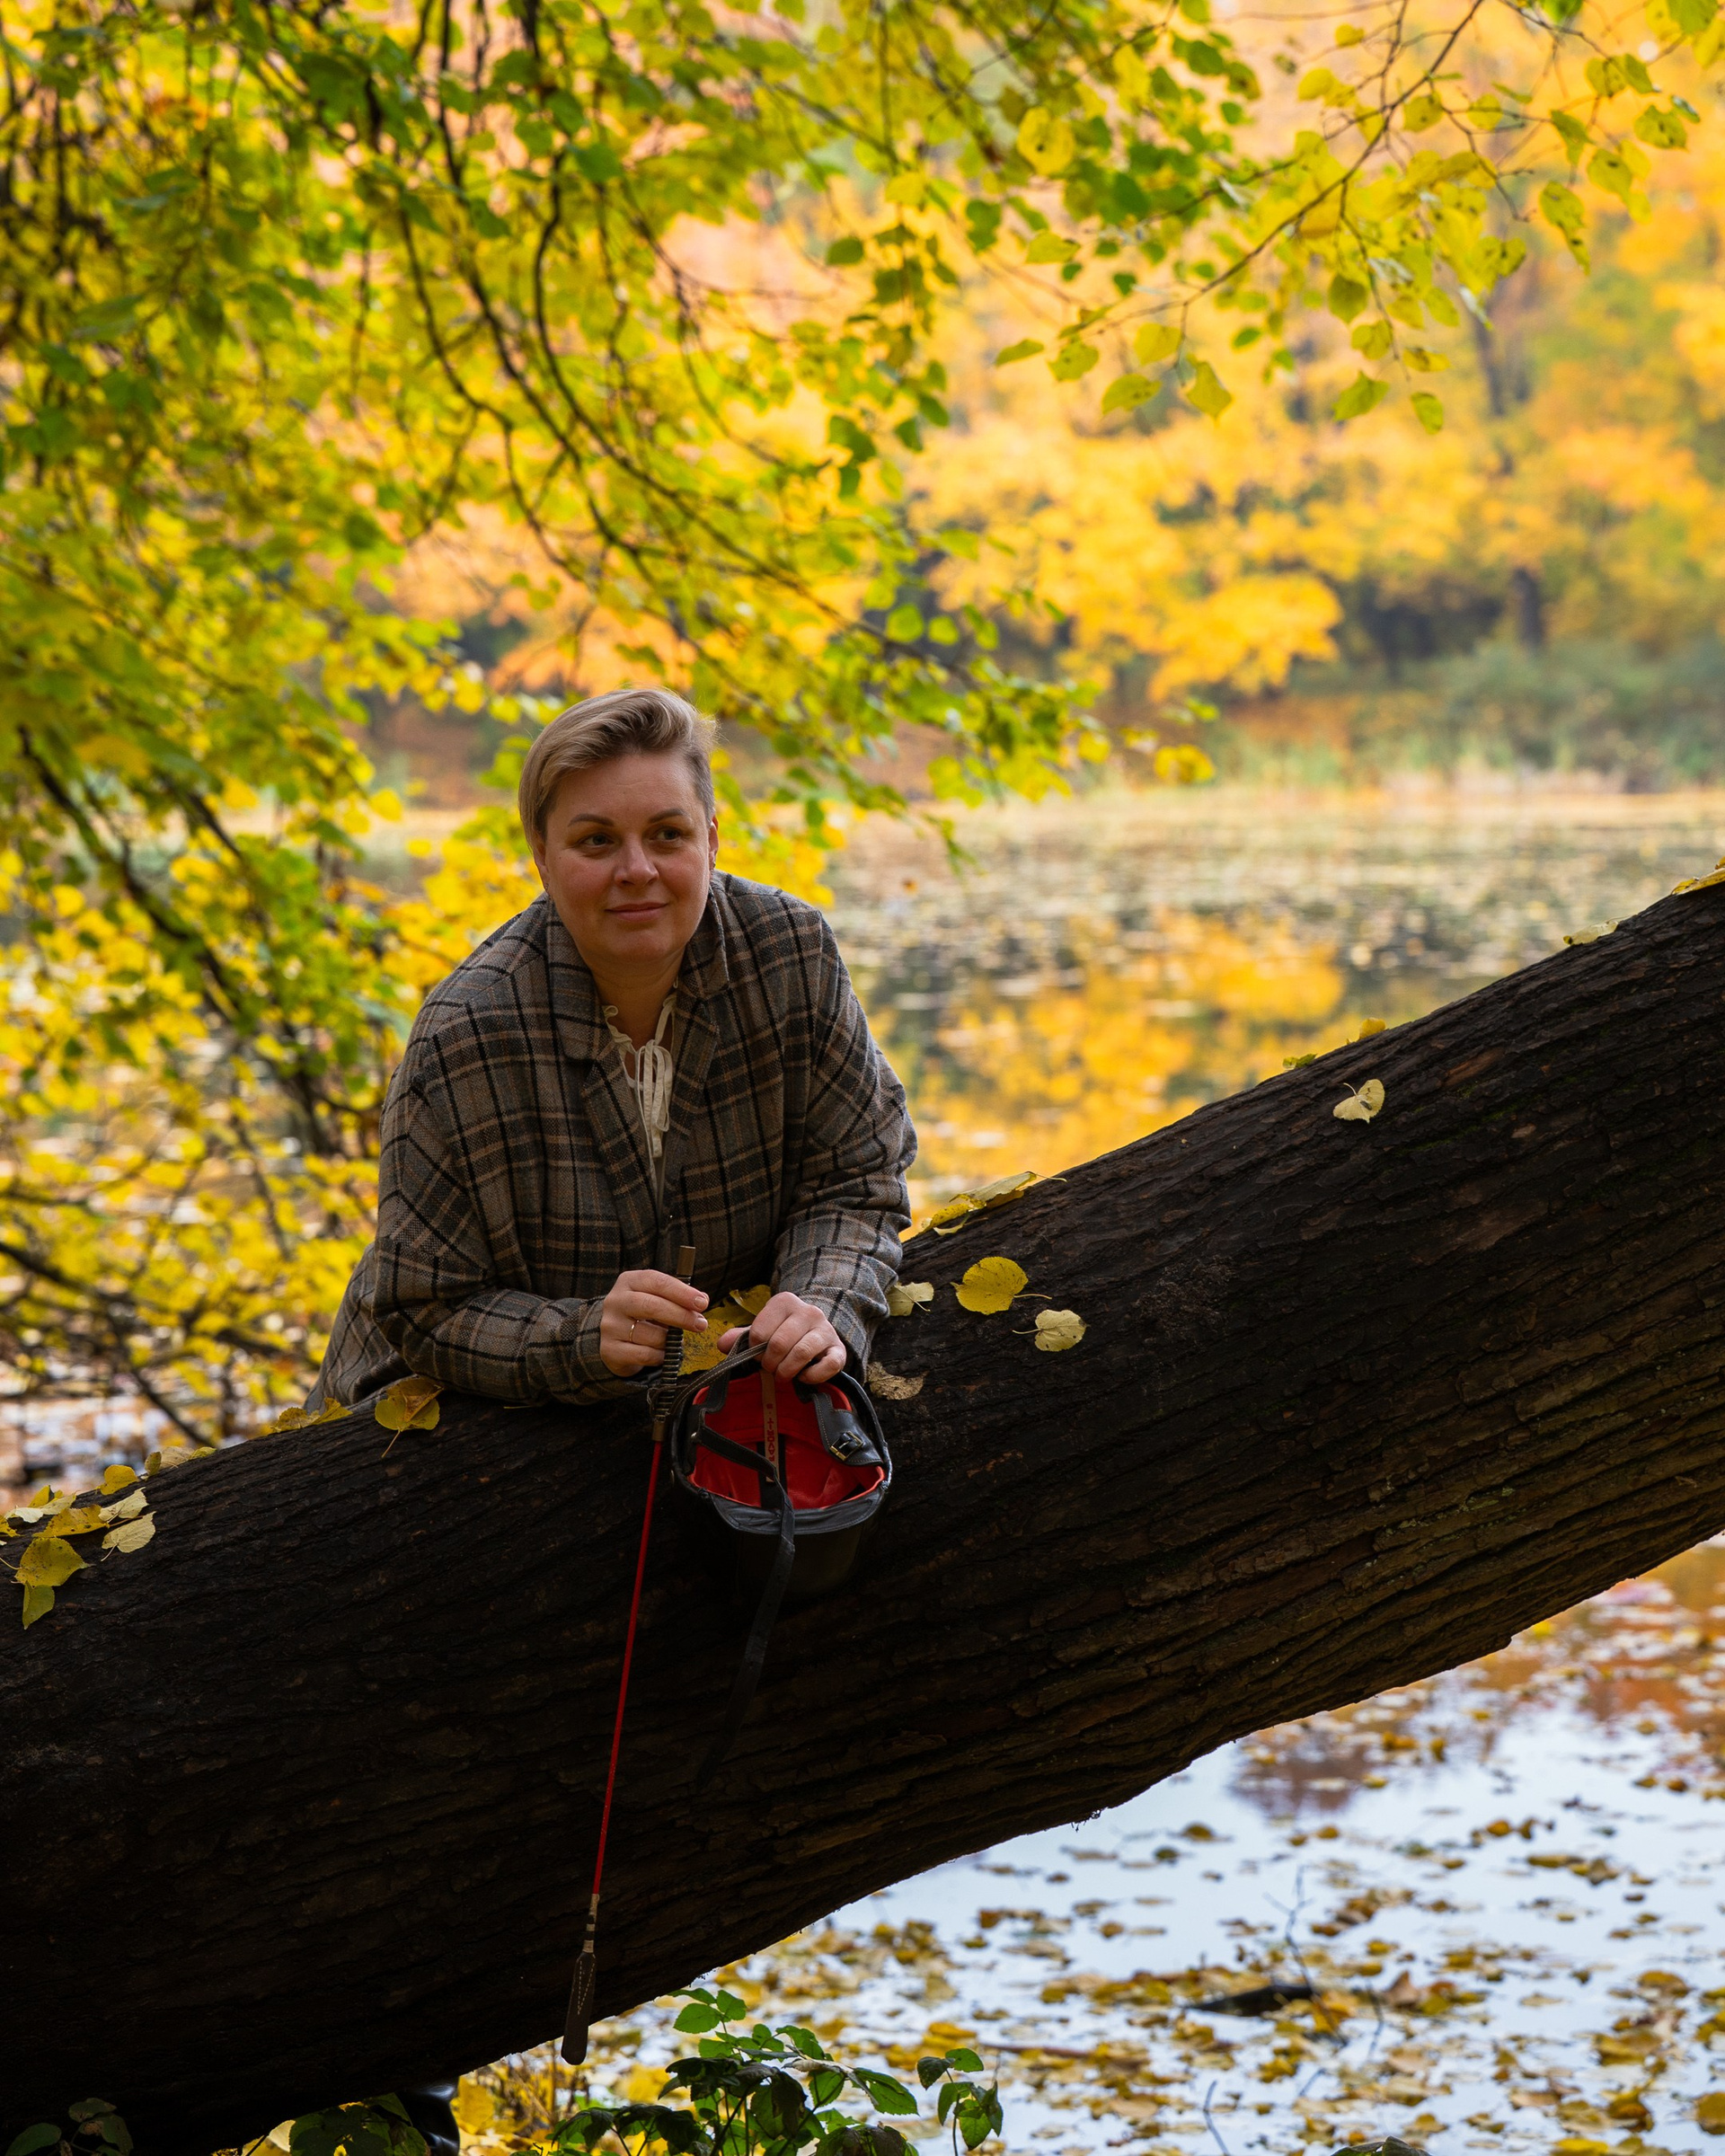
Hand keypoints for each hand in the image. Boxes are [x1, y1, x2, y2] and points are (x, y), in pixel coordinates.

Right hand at [599, 1268, 708, 1377]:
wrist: (614, 1338)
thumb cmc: (642, 1315)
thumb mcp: (656, 1298)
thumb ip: (678, 1297)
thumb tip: (702, 1299)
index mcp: (629, 1281)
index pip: (657, 1282)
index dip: (682, 1292)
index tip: (702, 1303)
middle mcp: (616, 1301)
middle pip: (651, 1305)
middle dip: (681, 1315)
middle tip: (700, 1324)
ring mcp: (610, 1325)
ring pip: (650, 1334)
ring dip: (670, 1339)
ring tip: (676, 1340)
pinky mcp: (610, 1349)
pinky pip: (644, 1354)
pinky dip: (660, 1355)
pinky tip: (664, 1353)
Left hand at [718, 1291, 845, 1386]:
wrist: (817, 1333)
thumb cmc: (784, 1333)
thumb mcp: (762, 1330)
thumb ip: (741, 1337)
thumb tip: (722, 1344)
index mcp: (784, 1302)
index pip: (759, 1332)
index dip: (754, 1350)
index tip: (758, 1355)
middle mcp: (808, 1311)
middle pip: (779, 1343)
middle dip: (770, 1363)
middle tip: (769, 1368)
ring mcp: (826, 1329)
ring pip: (802, 1353)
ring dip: (787, 1371)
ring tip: (782, 1375)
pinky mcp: (839, 1349)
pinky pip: (827, 1365)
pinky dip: (812, 1376)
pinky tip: (803, 1377)